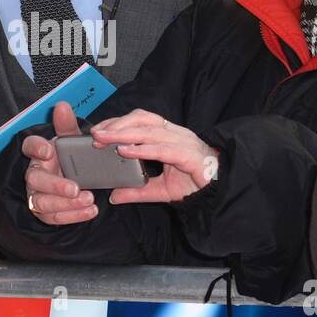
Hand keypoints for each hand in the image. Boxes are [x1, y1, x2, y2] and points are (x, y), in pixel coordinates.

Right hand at [19, 101, 96, 225]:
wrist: (74, 179)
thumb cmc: (69, 159)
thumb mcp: (71, 142)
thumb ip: (67, 126)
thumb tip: (62, 105)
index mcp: (38, 153)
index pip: (29, 146)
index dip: (36, 147)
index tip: (47, 149)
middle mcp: (34, 174)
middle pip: (35, 180)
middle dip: (55, 185)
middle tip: (75, 188)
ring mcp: (37, 195)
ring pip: (43, 203)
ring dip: (66, 204)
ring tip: (89, 199)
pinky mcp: (45, 212)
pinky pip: (54, 218)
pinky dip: (73, 216)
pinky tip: (91, 211)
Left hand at [91, 108, 217, 203]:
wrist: (221, 192)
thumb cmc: (195, 184)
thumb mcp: (160, 190)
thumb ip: (137, 191)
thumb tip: (114, 196)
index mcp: (168, 135)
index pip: (140, 120)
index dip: (118, 122)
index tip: (98, 130)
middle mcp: (175, 133)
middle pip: (142, 119)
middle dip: (116, 125)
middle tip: (95, 134)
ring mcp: (183, 141)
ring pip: (149, 130)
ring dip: (123, 133)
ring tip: (103, 139)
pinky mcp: (188, 155)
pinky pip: (162, 149)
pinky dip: (141, 149)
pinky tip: (125, 151)